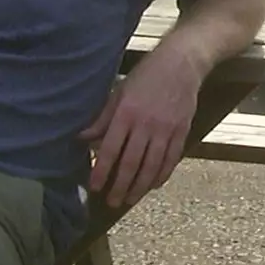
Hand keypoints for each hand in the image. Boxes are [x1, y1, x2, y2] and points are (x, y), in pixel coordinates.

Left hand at [81, 59, 200, 208]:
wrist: (182, 62)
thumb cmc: (147, 75)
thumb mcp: (119, 90)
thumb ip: (102, 117)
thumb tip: (82, 137)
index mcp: (127, 113)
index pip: (111, 149)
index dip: (102, 171)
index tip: (95, 187)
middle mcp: (146, 124)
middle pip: (131, 163)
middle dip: (120, 186)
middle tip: (112, 202)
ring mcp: (166, 129)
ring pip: (152, 166)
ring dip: (140, 186)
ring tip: (130, 199)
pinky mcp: (182, 131)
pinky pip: (171, 159)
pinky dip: (162, 175)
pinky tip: (153, 185)